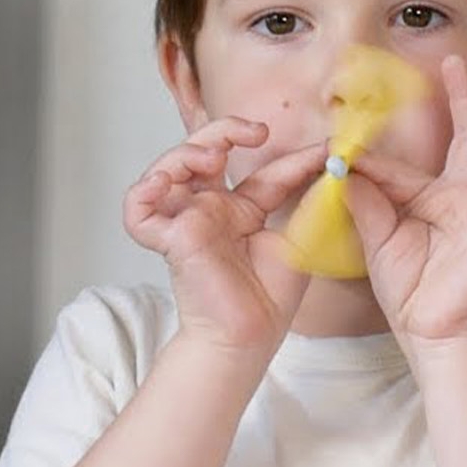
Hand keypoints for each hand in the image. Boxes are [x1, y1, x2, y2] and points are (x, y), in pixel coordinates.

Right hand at [123, 118, 325, 350]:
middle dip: (223, 131)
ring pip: (166, 170)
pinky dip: (143, 192)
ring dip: (184, 153)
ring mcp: (188, 222)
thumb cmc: (269, 298)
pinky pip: (137, 211)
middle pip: (203, 154)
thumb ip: (305, 203)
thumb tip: (329, 168)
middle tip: (254, 132)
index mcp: (243, 211)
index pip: (261, 170)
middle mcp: (212, 211)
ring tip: (210, 157)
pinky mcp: (170, 239)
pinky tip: (163, 183)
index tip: (325, 150)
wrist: (250, 336)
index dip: (292, 155)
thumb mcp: (298, 238)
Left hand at [346, 55, 466, 345]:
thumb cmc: (411, 293)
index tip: (346, 143)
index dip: (376, 156)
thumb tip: (343, 165)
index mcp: (435, 198)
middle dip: (463, 100)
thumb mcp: (378, 241)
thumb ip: (365, 202)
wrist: (434, 335)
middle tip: (452, 62)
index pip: (409, 165)